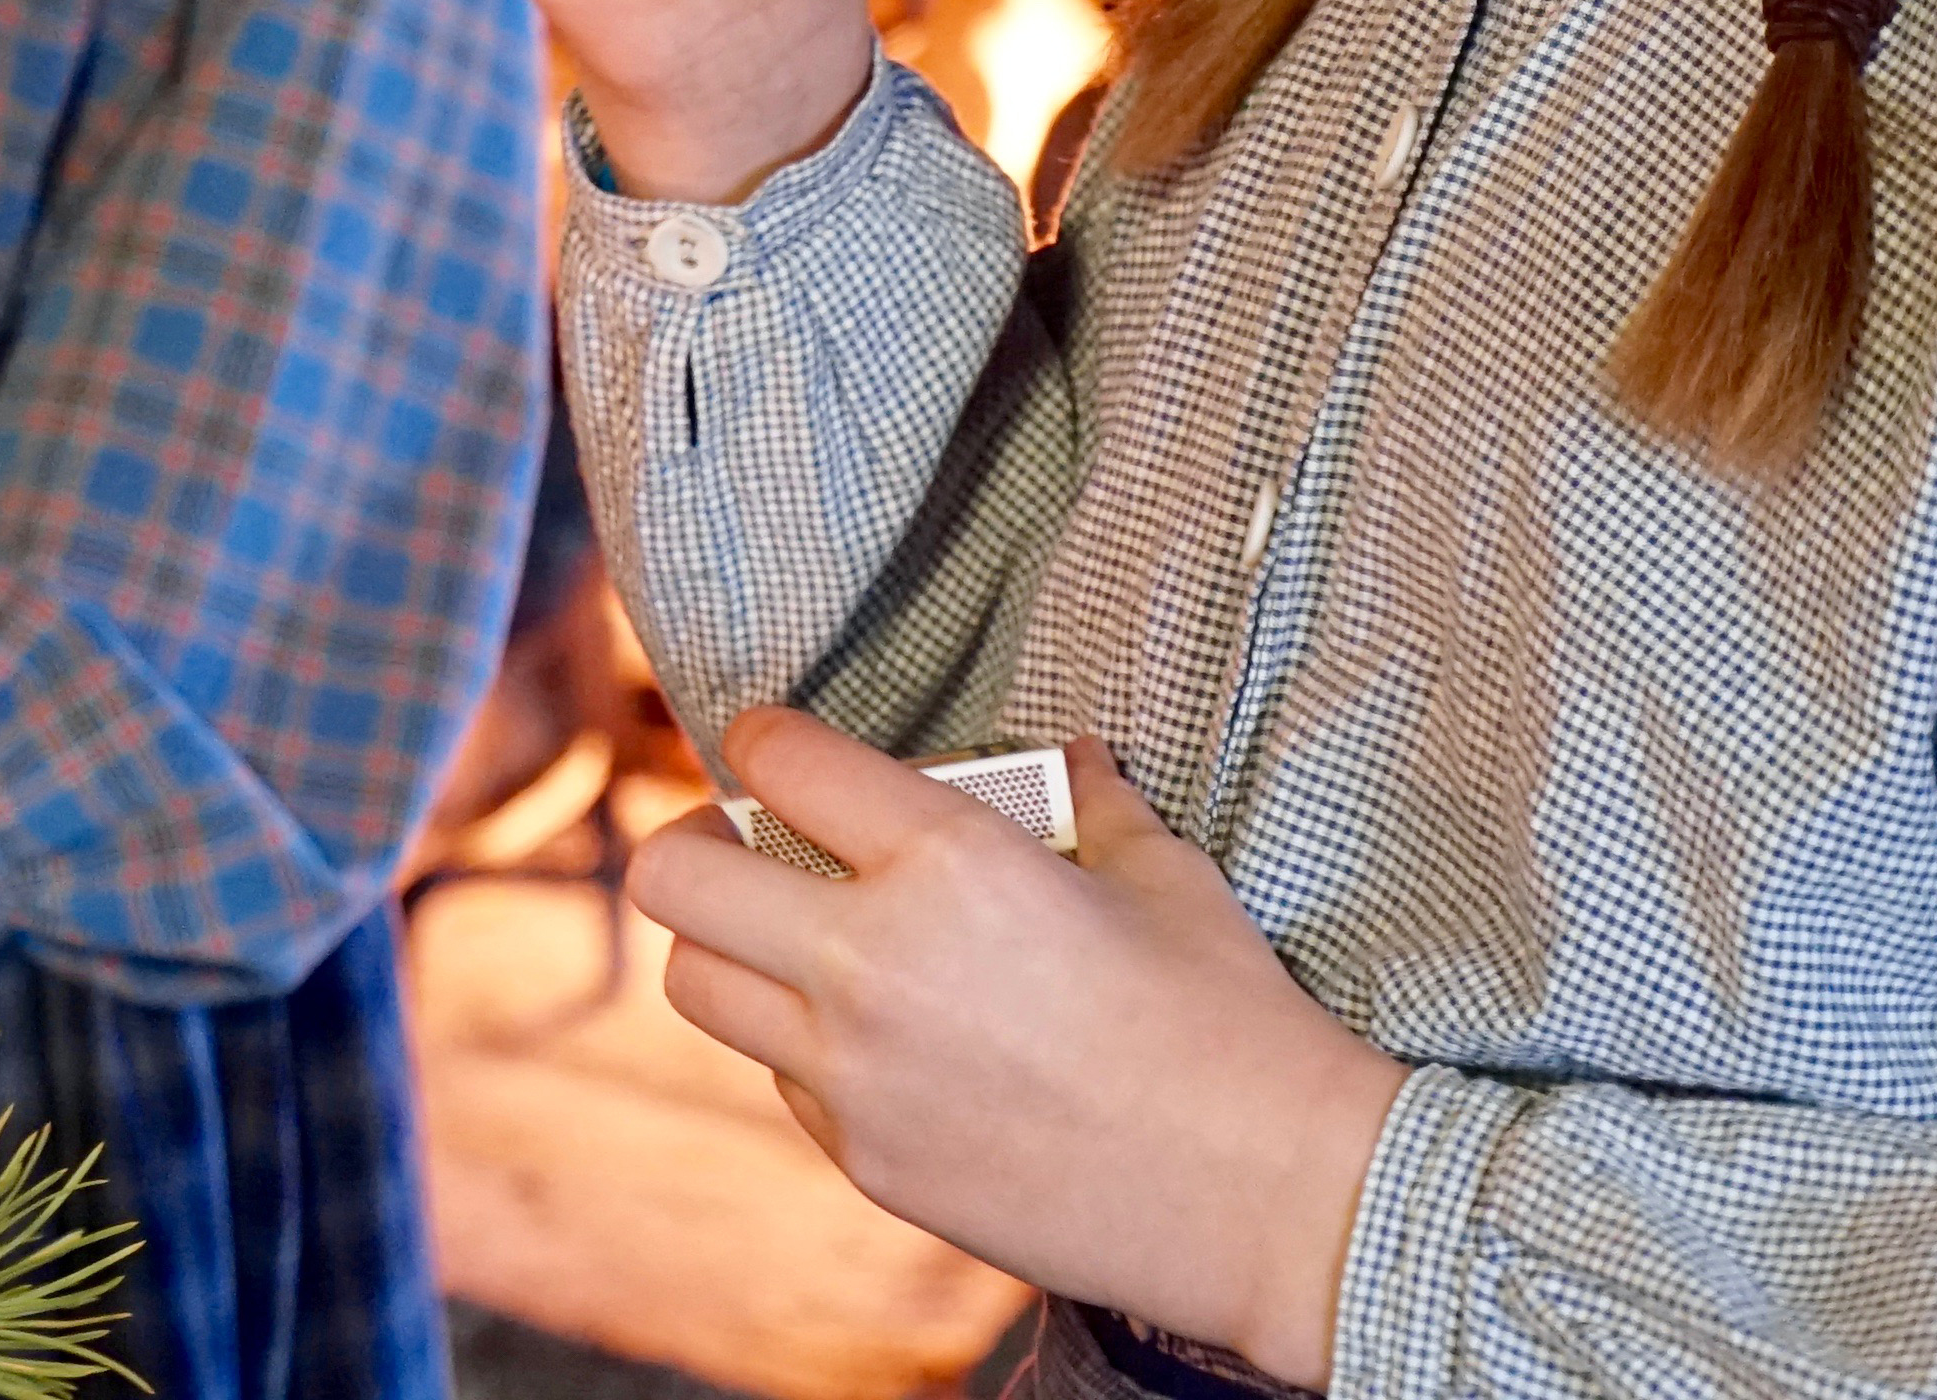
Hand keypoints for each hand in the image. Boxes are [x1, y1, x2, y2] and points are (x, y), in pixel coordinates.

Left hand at [631, 719, 1404, 1383]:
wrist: (1264, 1198)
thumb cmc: (1227, 1019)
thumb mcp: (1163, 874)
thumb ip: (1093, 802)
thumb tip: (1076, 756)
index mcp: (948, 861)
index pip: (778, 761)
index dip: (762, 739)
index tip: (775, 748)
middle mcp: (872, 962)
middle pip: (673, 878)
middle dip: (694, 843)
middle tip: (744, 845)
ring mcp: (855, 1074)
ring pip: (697, 987)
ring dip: (727, 949)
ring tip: (788, 942)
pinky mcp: (866, 1161)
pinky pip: (778, 1081)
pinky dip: (799, 1047)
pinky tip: (874, 1040)